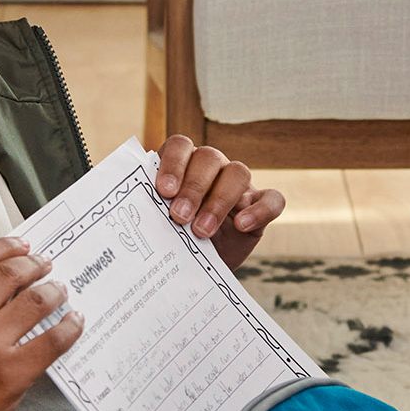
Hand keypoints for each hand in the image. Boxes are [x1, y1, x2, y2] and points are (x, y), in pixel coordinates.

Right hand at [0, 237, 81, 410]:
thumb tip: (1, 285)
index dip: (8, 248)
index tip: (24, 247)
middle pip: (12, 273)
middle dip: (35, 266)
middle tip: (46, 266)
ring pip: (37, 301)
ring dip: (55, 292)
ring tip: (61, 292)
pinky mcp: (11, 372)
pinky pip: (53, 339)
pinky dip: (69, 327)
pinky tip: (74, 322)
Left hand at [155, 135, 283, 269]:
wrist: (198, 264)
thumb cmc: (176, 236)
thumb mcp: (161, 222)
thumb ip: (154, 208)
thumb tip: (136, 208)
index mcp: (184, 162)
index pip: (181, 146)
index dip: (173, 164)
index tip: (164, 191)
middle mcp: (213, 167)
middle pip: (208, 158)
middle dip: (193, 187)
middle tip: (179, 216)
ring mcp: (240, 184)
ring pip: (237, 173)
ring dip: (219, 201)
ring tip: (202, 230)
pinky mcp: (261, 204)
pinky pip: (272, 199)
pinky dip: (259, 211)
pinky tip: (242, 225)